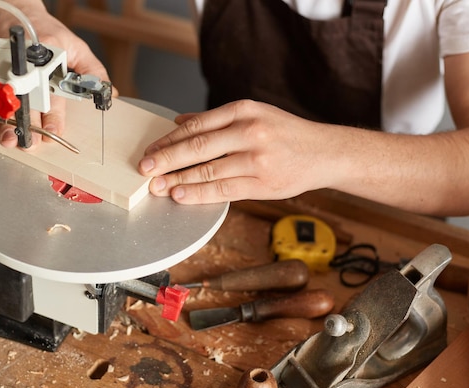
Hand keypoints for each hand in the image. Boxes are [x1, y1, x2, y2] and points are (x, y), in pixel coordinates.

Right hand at [0, 4, 112, 148]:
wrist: (16, 10)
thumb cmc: (47, 31)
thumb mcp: (77, 47)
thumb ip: (93, 71)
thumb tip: (109, 92)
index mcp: (47, 59)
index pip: (51, 92)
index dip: (53, 114)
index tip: (55, 130)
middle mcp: (24, 66)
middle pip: (25, 100)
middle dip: (27, 125)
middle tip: (29, 143)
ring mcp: (5, 69)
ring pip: (3, 100)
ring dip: (4, 123)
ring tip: (9, 139)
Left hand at [137, 100, 337, 203]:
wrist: (324, 152)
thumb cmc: (284, 133)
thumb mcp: (254, 115)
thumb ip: (216, 120)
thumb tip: (179, 121)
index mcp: (243, 111)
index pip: (196, 126)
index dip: (169, 140)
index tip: (150, 150)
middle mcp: (249, 132)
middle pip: (197, 147)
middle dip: (166, 159)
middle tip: (144, 168)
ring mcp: (256, 159)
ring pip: (207, 171)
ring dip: (178, 180)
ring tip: (158, 186)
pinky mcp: (262, 183)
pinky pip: (223, 190)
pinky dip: (199, 193)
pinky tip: (181, 195)